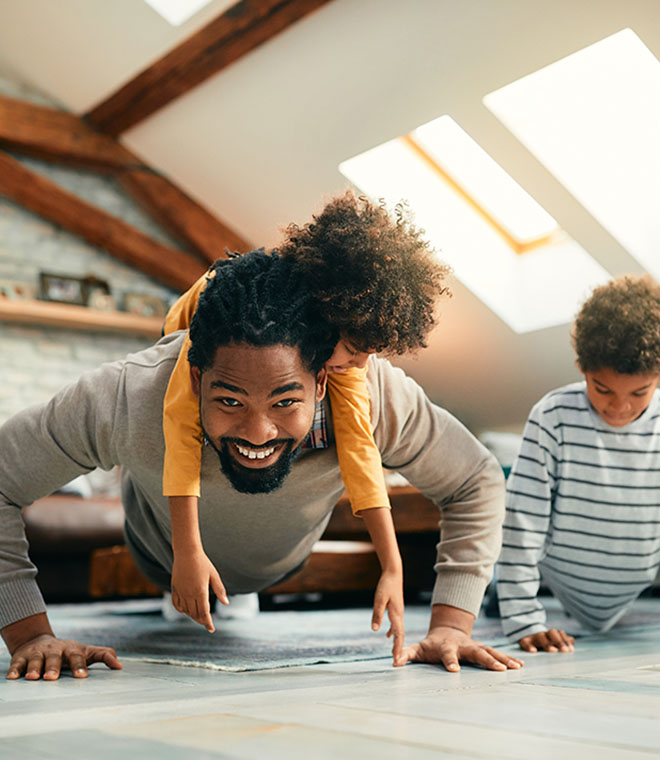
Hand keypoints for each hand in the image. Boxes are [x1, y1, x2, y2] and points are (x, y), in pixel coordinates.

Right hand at [6, 633, 121, 680]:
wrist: (40, 641)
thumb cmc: (69, 652)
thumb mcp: (86, 651)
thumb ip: (104, 655)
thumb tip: (120, 666)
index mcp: (72, 650)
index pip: (78, 657)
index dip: (80, 666)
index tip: (82, 677)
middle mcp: (55, 650)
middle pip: (55, 658)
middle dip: (53, 667)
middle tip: (52, 678)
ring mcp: (38, 653)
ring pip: (36, 660)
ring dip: (34, 669)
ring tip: (34, 678)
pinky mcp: (21, 657)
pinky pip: (17, 664)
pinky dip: (15, 670)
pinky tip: (13, 677)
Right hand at [171, 550, 227, 631]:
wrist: (187, 552)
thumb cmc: (203, 562)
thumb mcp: (214, 575)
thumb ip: (220, 590)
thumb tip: (226, 603)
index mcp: (200, 591)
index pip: (204, 613)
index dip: (208, 623)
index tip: (211, 629)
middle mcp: (189, 594)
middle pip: (195, 614)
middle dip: (202, 620)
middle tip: (207, 623)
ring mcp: (180, 592)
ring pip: (186, 611)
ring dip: (192, 616)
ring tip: (199, 617)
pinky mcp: (174, 588)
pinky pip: (177, 604)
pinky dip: (182, 610)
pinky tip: (187, 610)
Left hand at [371, 569, 404, 664]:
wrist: (393, 573)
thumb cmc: (386, 585)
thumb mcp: (379, 599)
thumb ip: (377, 614)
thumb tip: (375, 630)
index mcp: (396, 614)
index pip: (398, 635)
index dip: (397, 648)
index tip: (396, 660)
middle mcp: (399, 615)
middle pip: (400, 635)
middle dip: (398, 649)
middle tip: (396, 662)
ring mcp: (398, 612)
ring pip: (398, 631)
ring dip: (396, 643)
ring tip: (394, 654)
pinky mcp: (395, 609)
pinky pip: (395, 625)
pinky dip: (392, 632)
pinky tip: (387, 636)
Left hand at [397, 604, 523, 671]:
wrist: (447, 629)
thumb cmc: (431, 644)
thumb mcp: (418, 648)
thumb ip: (407, 654)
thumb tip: (395, 662)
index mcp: (446, 647)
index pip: (447, 654)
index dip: (450, 661)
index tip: (454, 670)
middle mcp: (463, 645)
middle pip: (475, 652)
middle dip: (487, 660)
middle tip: (499, 669)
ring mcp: (474, 646)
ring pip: (490, 651)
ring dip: (502, 659)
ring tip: (515, 667)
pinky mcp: (483, 648)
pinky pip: (497, 653)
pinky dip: (508, 658)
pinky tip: (520, 665)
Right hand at [518, 629, 574, 652]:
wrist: (526, 636)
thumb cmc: (544, 642)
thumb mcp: (553, 640)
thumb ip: (563, 640)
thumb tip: (572, 640)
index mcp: (552, 634)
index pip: (560, 633)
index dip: (566, 641)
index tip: (570, 650)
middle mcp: (544, 634)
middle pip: (552, 632)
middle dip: (559, 641)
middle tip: (565, 651)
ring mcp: (534, 637)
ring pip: (541, 636)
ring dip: (547, 643)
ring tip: (553, 651)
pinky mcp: (525, 641)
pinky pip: (525, 642)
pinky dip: (529, 646)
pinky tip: (533, 651)